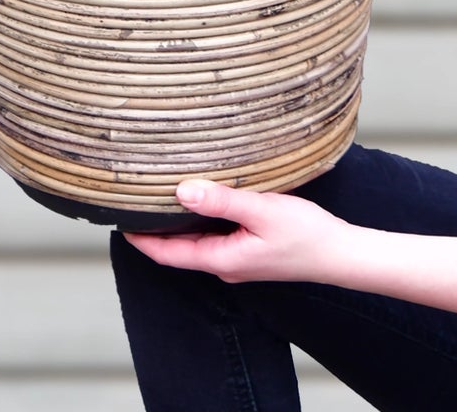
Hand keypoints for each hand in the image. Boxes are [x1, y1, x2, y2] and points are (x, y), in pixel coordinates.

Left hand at [124, 179, 356, 283]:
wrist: (341, 254)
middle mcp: (225, 264)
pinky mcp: (250, 249)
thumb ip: (221, 201)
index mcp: (222, 260)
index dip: (139, 238)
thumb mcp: (262, 211)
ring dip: (175, 221)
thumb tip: (180, 190)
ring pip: (195, 239)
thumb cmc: (306, 235)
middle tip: (129, 198)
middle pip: (177, 247)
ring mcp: (238, 258)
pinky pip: (214, 235)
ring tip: (154, 194)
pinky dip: (198, 218)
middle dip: (152, 227)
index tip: (115, 217)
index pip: (167, 253)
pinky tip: (198, 197)